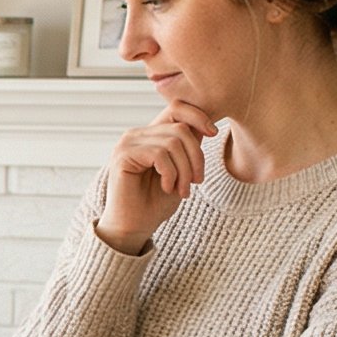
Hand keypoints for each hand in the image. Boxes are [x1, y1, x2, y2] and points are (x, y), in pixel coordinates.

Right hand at [97, 100, 218, 253]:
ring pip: (173, 142)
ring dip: (184, 170)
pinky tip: (167, 188)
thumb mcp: (180, 171)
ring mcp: (127, 143)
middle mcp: (137, 135)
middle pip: (180, 129)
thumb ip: (187, 148)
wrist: (133, 228)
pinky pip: (159, 154)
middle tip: (196, 182)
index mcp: (150, 135)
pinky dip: (170, 173)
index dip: (198, 116)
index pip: (177, 109)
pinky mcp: (123, 156)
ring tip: (182, 190)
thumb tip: (206, 126)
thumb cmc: (155, 203)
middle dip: (196, 156)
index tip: (214, 134)